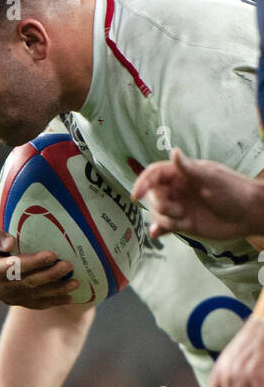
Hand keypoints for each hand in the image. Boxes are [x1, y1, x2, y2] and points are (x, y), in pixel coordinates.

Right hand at [0, 211, 78, 307]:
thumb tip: (10, 242)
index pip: (13, 268)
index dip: (33, 263)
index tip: (52, 255)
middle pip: (27, 283)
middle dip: (49, 276)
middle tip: (68, 266)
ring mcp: (6, 296)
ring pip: (34, 296)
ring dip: (56, 291)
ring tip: (75, 283)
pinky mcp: (15, 300)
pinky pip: (35, 303)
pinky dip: (53, 301)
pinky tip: (69, 298)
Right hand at [132, 148, 263, 239]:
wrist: (249, 214)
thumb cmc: (234, 191)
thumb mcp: (211, 178)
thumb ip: (189, 168)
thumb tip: (173, 151)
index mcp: (183, 174)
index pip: (155, 174)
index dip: (143, 182)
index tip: (137, 195)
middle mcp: (179, 190)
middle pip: (153, 195)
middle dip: (159, 204)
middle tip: (177, 210)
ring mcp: (181, 207)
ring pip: (157, 212)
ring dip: (164, 219)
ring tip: (183, 219)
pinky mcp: (184, 223)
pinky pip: (164, 227)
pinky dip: (157, 230)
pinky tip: (156, 234)